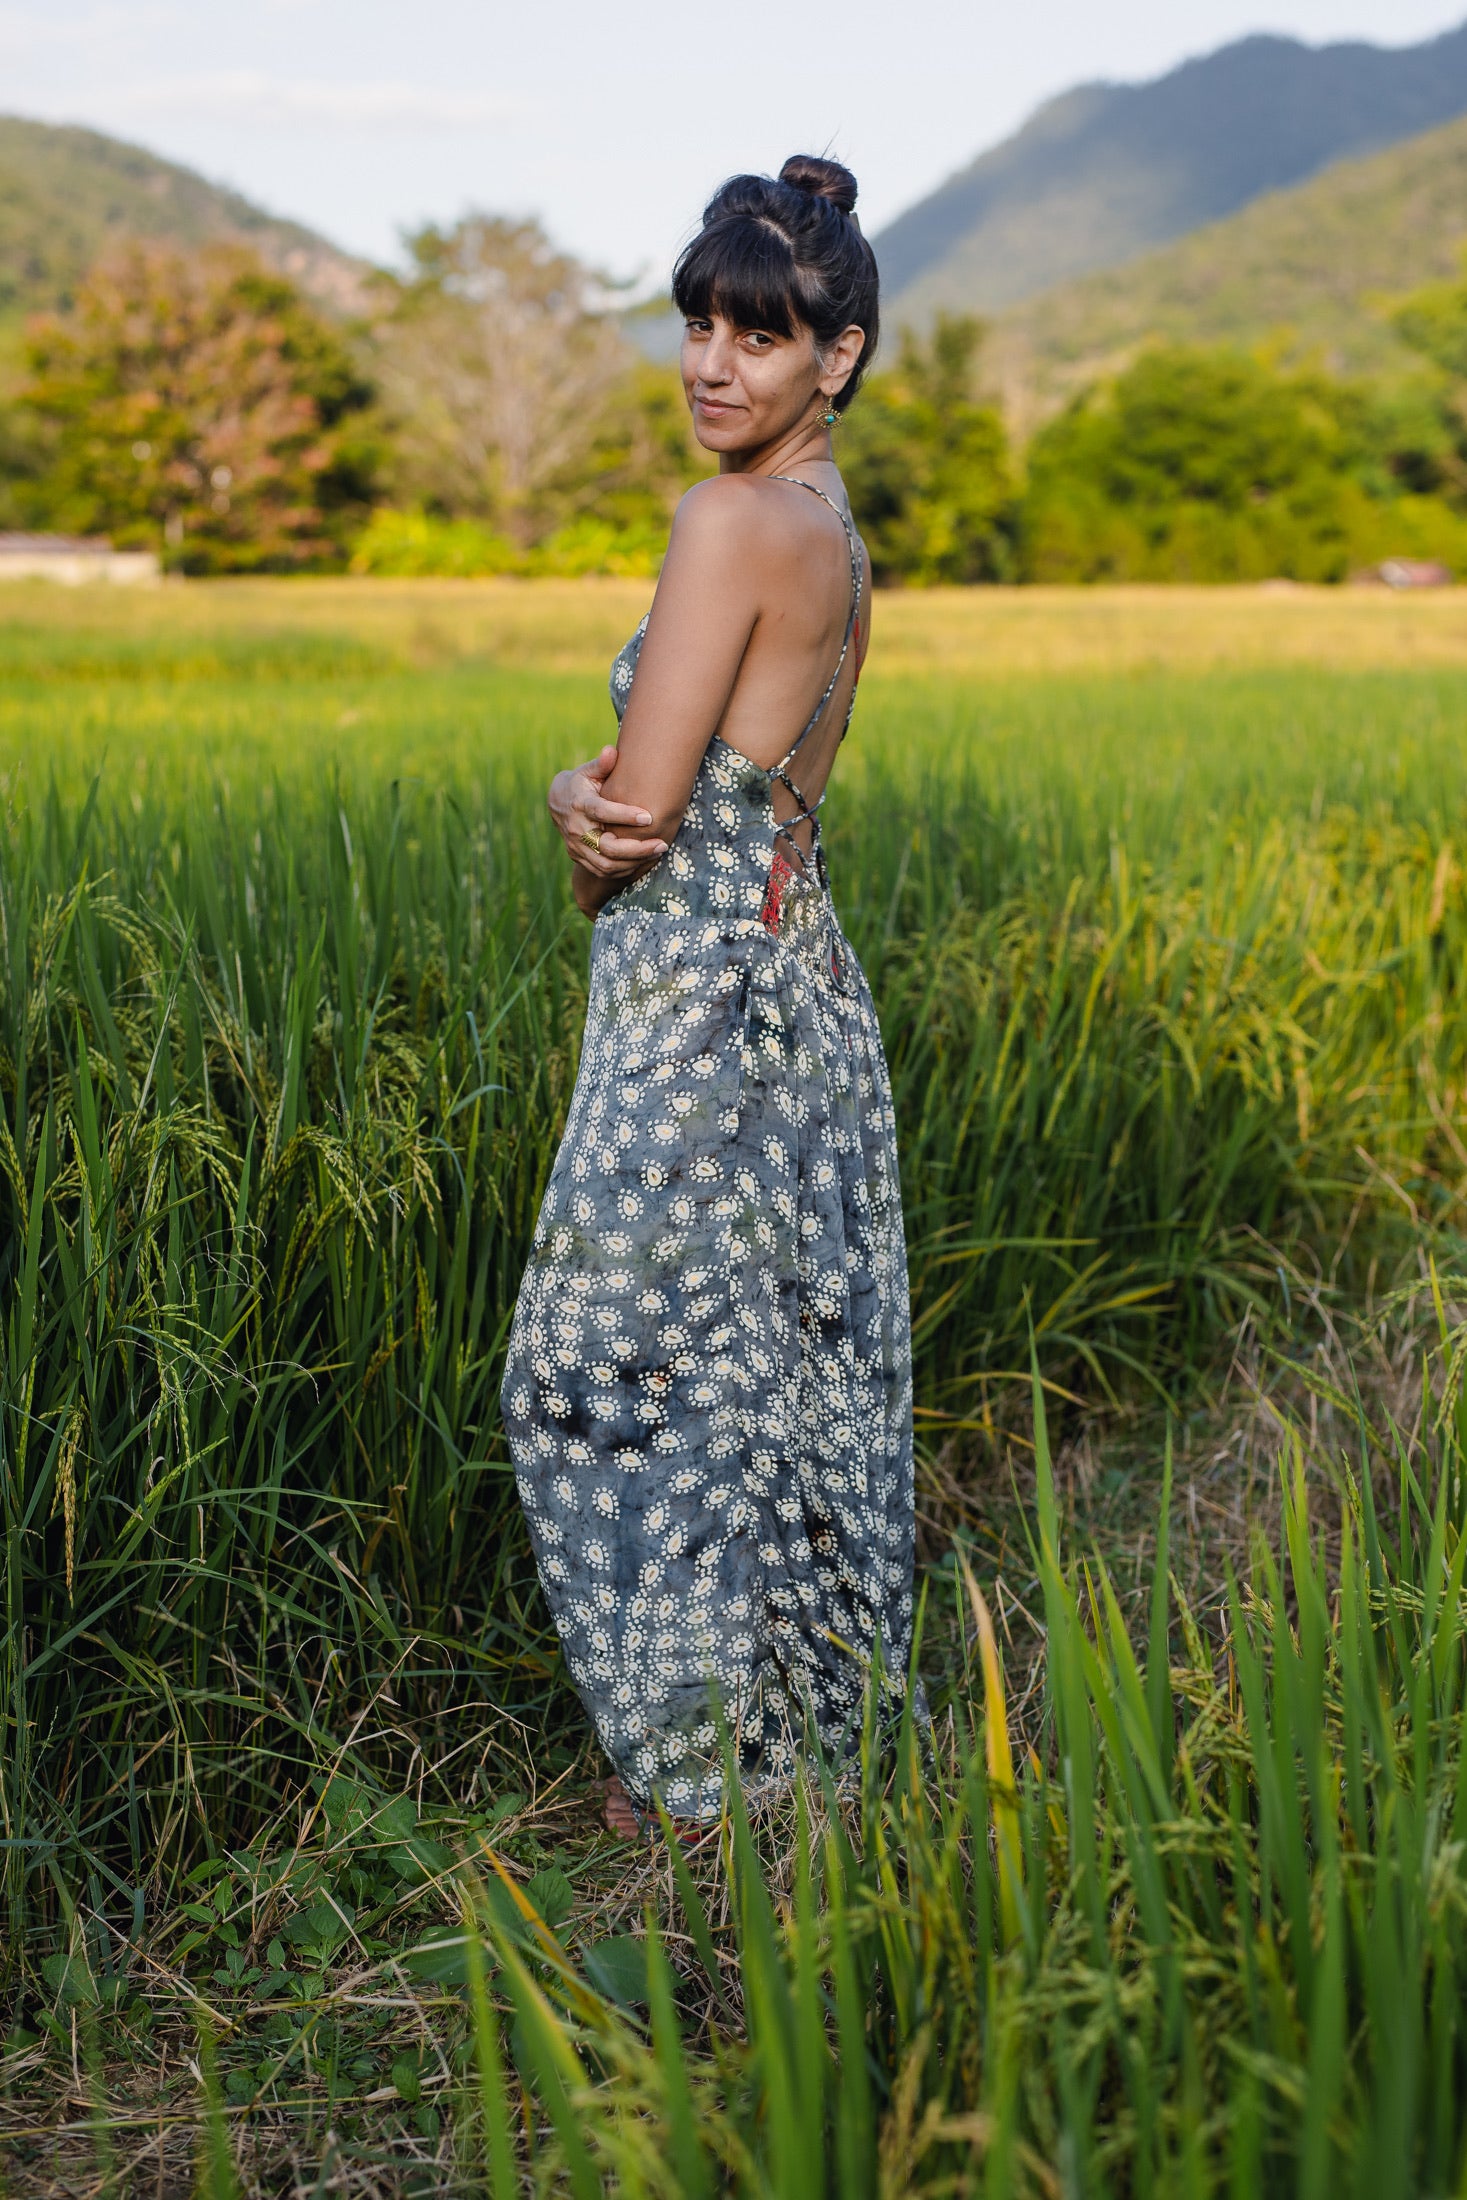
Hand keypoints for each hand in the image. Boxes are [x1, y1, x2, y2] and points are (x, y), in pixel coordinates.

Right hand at [549, 747, 667, 878]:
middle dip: (636, 848)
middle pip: (606, 847)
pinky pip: (603, 871)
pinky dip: (625, 870)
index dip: (624, 816)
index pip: (602, 812)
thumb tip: (611, 751)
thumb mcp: (589, 771)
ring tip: (657, 851)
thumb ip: (602, 764)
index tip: (649, 817)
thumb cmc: (582, 783)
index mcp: (580, 804)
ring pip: (606, 864)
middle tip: (661, 843)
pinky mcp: (579, 858)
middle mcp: (576, 829)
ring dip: (634, 862)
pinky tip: (644, 860)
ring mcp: (576, 847)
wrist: (558, 802)